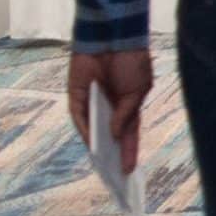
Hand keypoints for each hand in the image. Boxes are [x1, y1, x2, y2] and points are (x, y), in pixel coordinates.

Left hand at [67, 48, 154, 174]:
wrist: (116, 37)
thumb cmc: (133, 62)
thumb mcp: (139, 90)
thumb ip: (127, 114)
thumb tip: (116, 136)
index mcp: (127, 107)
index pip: (128, 136)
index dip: (129, 153)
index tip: (130, 172)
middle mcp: (108, 109)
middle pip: (108, 138)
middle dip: (111, 156)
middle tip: (113, 178)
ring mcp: (92, 104)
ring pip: (92, 130)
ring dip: (96, 147)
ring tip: (103, 166)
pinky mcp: (76, 96)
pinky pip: (79, 117)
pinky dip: (85, 130)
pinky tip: (92, 143)